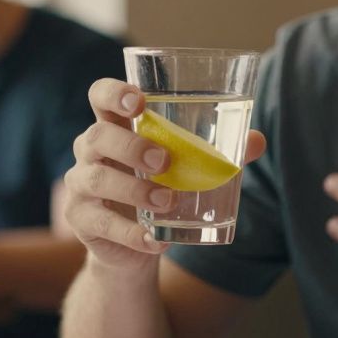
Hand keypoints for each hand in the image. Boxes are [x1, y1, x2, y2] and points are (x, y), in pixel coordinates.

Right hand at [64, 78, 265, 268]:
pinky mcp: (82, 221)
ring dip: (134, 190)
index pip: (100, 96)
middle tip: (165, 161)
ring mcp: (80, 186)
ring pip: (96, 179)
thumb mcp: (186, 169)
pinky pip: (101, 225)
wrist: (134, 245)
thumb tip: (257, 141)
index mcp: (114, 126)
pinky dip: (130, 233)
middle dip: (130, 145)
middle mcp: (90, 151)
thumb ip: (218, 153)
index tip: (139, 102)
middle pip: (96, 136)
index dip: (113, 93)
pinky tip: (154, 240)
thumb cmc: (159, 190)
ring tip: (167, 202)